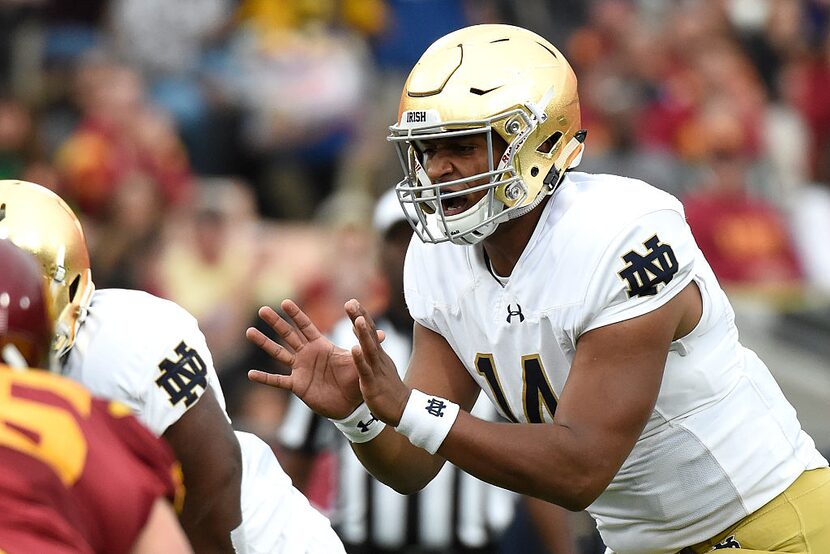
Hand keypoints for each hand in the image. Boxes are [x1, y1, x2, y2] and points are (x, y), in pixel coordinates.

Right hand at [246, 300, 362, 418]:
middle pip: (288, 335)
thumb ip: (367, 345)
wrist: (352, 404)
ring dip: (265, 343)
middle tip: (262, 310)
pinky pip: (278, 380)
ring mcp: (300, 369)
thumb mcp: (361, 359)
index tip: (284, 302)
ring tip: (250, 332)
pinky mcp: (297, 386)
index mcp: (320, 345)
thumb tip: (384, 333)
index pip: (305, 326)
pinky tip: (251, 374)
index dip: (295, 314)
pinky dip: (265, 378)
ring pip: (279, 353)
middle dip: (276, 323)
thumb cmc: (355, 379)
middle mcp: (307, 355)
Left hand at [346, 299, 410, 426]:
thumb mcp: (379, 364)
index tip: (352, 301)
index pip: (370, 330)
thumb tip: (359, 329)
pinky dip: (360, 359)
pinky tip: (354, 349)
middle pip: (370, 334)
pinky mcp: (373, 384)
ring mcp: (376, 370)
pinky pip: (365, 370)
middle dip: (361, 317)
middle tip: (351, 302)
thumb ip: (370, 346)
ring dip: (363, 333)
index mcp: (378, 353)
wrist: (403, 410)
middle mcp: (378, 358)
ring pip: (369, 349)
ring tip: (358, 319)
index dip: (362, 315)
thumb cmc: (388, 387)